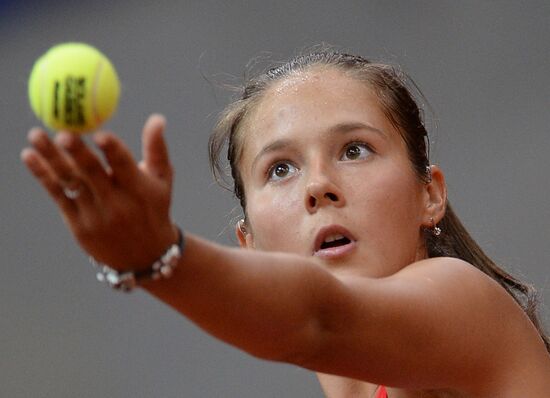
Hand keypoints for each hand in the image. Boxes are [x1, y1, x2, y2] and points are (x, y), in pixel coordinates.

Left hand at [20, 114, 178, 270]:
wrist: (145, 256)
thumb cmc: (154, 208)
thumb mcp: (162, 181)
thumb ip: (157, 149)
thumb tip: (157, 118)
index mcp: (139, 190)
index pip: (125, 167)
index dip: (113, 150)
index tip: (100, 134)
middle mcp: (117, 204)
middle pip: (92, 174)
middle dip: (76, 152)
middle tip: (62, 132)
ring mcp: (95, 216)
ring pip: (71, 183)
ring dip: (51, 159)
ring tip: (36, 135)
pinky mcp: (79, 226)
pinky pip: (58, 196)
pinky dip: (44, 176)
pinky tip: (30, 156)